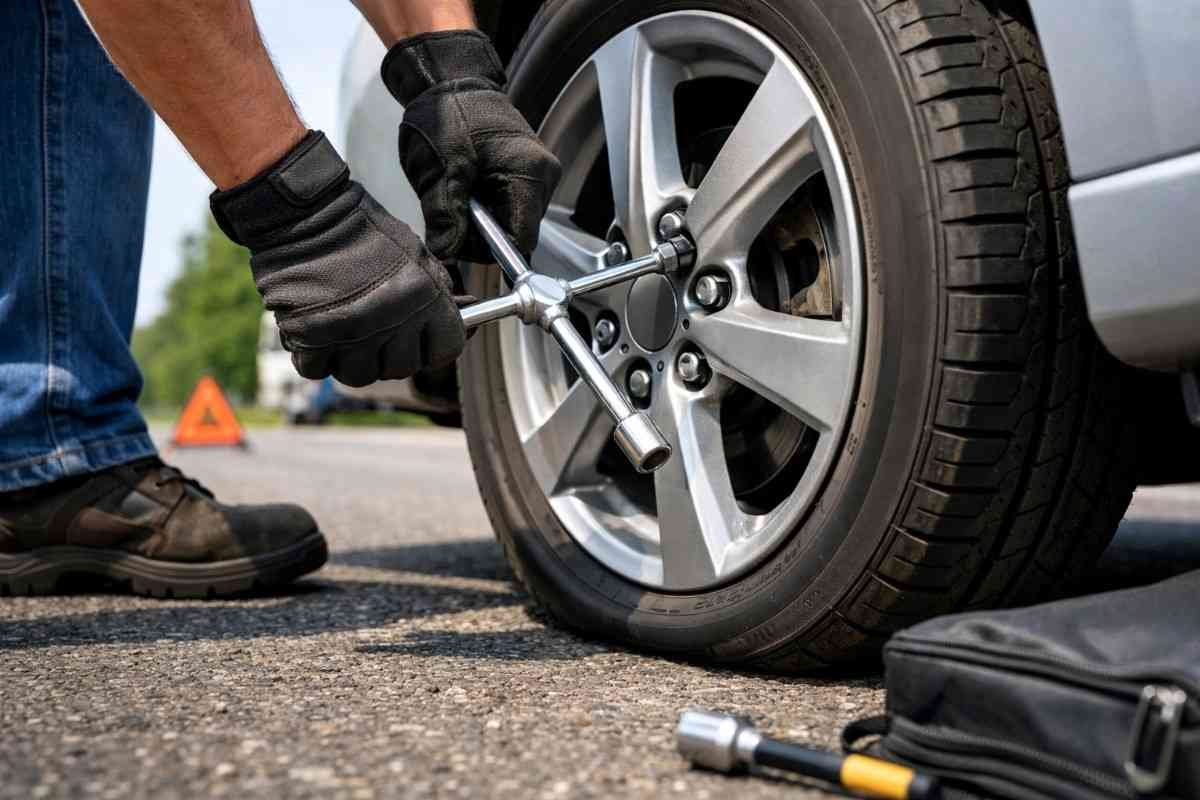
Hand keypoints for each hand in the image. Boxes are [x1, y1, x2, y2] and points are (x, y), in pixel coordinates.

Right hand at [210, 131, 465, 386]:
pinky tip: (314, 334)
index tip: (421, 344)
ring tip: (342, 332)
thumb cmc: (359, 229)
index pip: (446, 349)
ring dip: (350, 360)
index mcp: (423, 297)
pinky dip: (314, 357)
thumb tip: (463, 322)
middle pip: (401, 368)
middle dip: (389, 355)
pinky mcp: (309, 336)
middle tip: (375, 333)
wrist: (304, 211)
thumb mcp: (414, 254)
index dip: (433, 348)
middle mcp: (389, 320)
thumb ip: (436, 292)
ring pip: (359, 375)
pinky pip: (316, 370)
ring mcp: (349, 332)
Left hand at [381, 29, 561, 261]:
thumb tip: (448, 253)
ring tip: (461, 190)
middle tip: (453, 207)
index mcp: (530, 173)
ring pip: (513, 221)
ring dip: (484, 219)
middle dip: (483, 232)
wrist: (453, 81)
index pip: (521, 239)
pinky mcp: (529, 173)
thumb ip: (445, 215)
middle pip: (518, 232)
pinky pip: (510, 206)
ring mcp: (539, 174)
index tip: (461, 239)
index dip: (490, 249)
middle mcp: (544, 176)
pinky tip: (471, 186)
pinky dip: (487, 206)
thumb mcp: (440, 168)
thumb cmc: (449, 114)